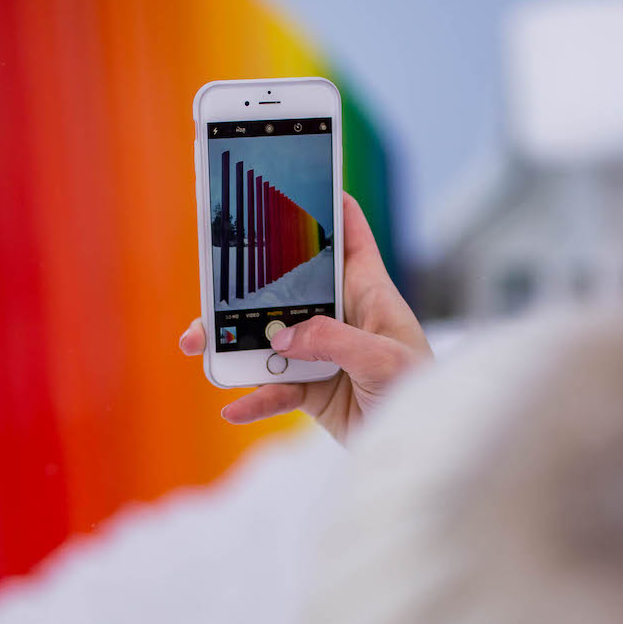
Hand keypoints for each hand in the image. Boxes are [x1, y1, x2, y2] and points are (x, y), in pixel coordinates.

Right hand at [178, 192, 431, 444]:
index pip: (350, 239)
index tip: (303, 179)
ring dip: (235, 344)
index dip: (330, 207)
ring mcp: (326, 355)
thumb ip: (333, 341)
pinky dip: (254, 398)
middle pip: (290, 289)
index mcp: (370, 295)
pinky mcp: (315, 391)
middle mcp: (344, 318)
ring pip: (272, 340)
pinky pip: (276, 390)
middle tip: (213, 279)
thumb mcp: (383, 360)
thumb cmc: (422, 392)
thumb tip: (282, 337)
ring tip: (200, 347)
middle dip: (250, 284)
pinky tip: (233, 408)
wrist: (422, 444)